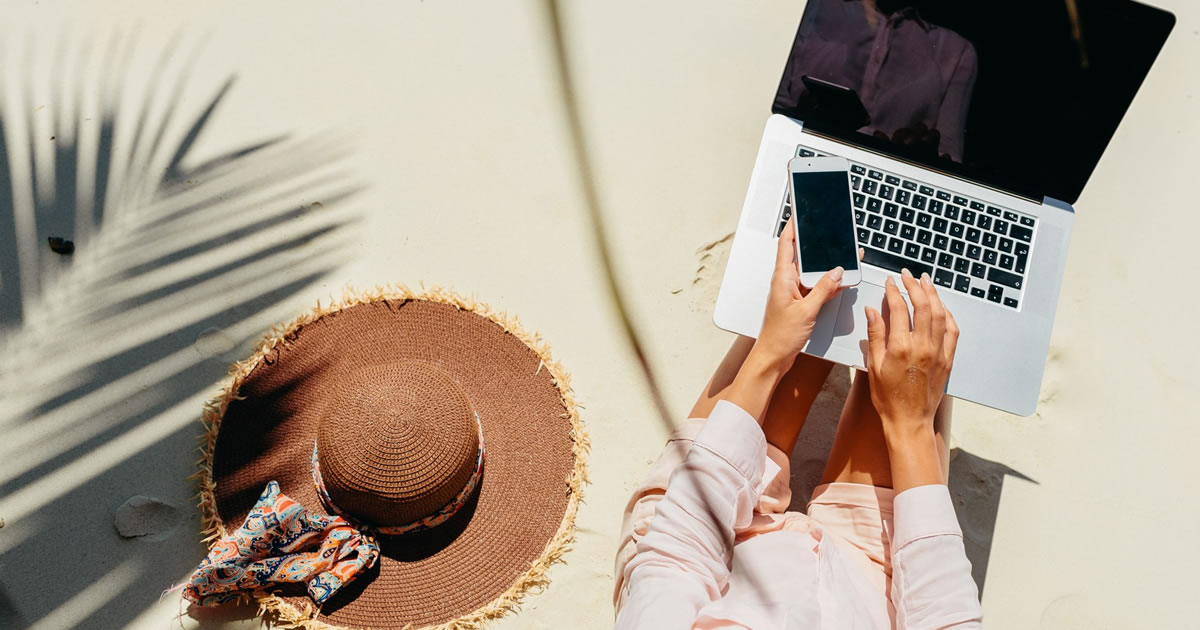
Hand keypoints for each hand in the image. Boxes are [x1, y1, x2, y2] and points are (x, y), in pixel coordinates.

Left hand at [752, 219, 846, 371]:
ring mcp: (794, 291)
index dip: (793, 225)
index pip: (786, 243)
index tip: (800, 209)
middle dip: (817, 242)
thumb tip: (838, 271)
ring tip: (843, 253)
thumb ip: (823, 289)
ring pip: (813, 270)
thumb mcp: (807, 310)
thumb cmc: (780, 336)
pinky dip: (829, 282)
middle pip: (803, 254)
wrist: (774, 357)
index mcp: (783, 277)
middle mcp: (787, 281)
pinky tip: (842, 278)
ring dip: (827, 264)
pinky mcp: (801, 301)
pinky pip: (817, 286)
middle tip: (829, 228)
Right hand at [863, 269, 959, 436]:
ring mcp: (938, 353)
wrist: (909, 420)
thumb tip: (873, 310)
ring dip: (933, 295)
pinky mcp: (948, 360)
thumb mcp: (873, 366)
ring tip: (926, 282)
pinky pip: (952, 331)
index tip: (890, 283)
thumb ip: (875, 335)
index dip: (894, 292)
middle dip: (915, 286)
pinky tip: (942, 307)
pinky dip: (948, 315)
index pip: (899, 309)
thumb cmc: (888, 398)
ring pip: (940, 314)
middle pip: (923, 306)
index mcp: (900, 348)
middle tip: (909, 275)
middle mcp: (922, 347)